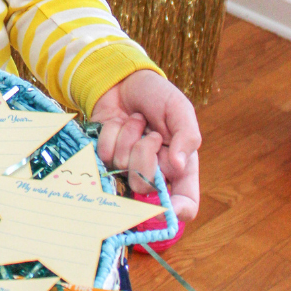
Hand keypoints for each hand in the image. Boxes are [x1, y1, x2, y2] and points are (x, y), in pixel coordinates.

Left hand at [91, 70, 200, 220]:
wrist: (124, 79)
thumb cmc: (157, 95)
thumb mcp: (180, 109)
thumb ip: (186, 137)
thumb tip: (177, 166)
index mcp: (180, 166)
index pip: (185, 203)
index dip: (179, 211)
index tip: (171, 209)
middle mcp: (154, 172)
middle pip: (145, 186)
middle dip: (145, 153)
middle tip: (151, 132)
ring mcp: (127, 165)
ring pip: (122, 167)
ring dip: (128, 136)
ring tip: (136, 121)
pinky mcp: (106, 155)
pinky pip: (104, 154)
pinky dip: (111, 132)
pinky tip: (119, 122)